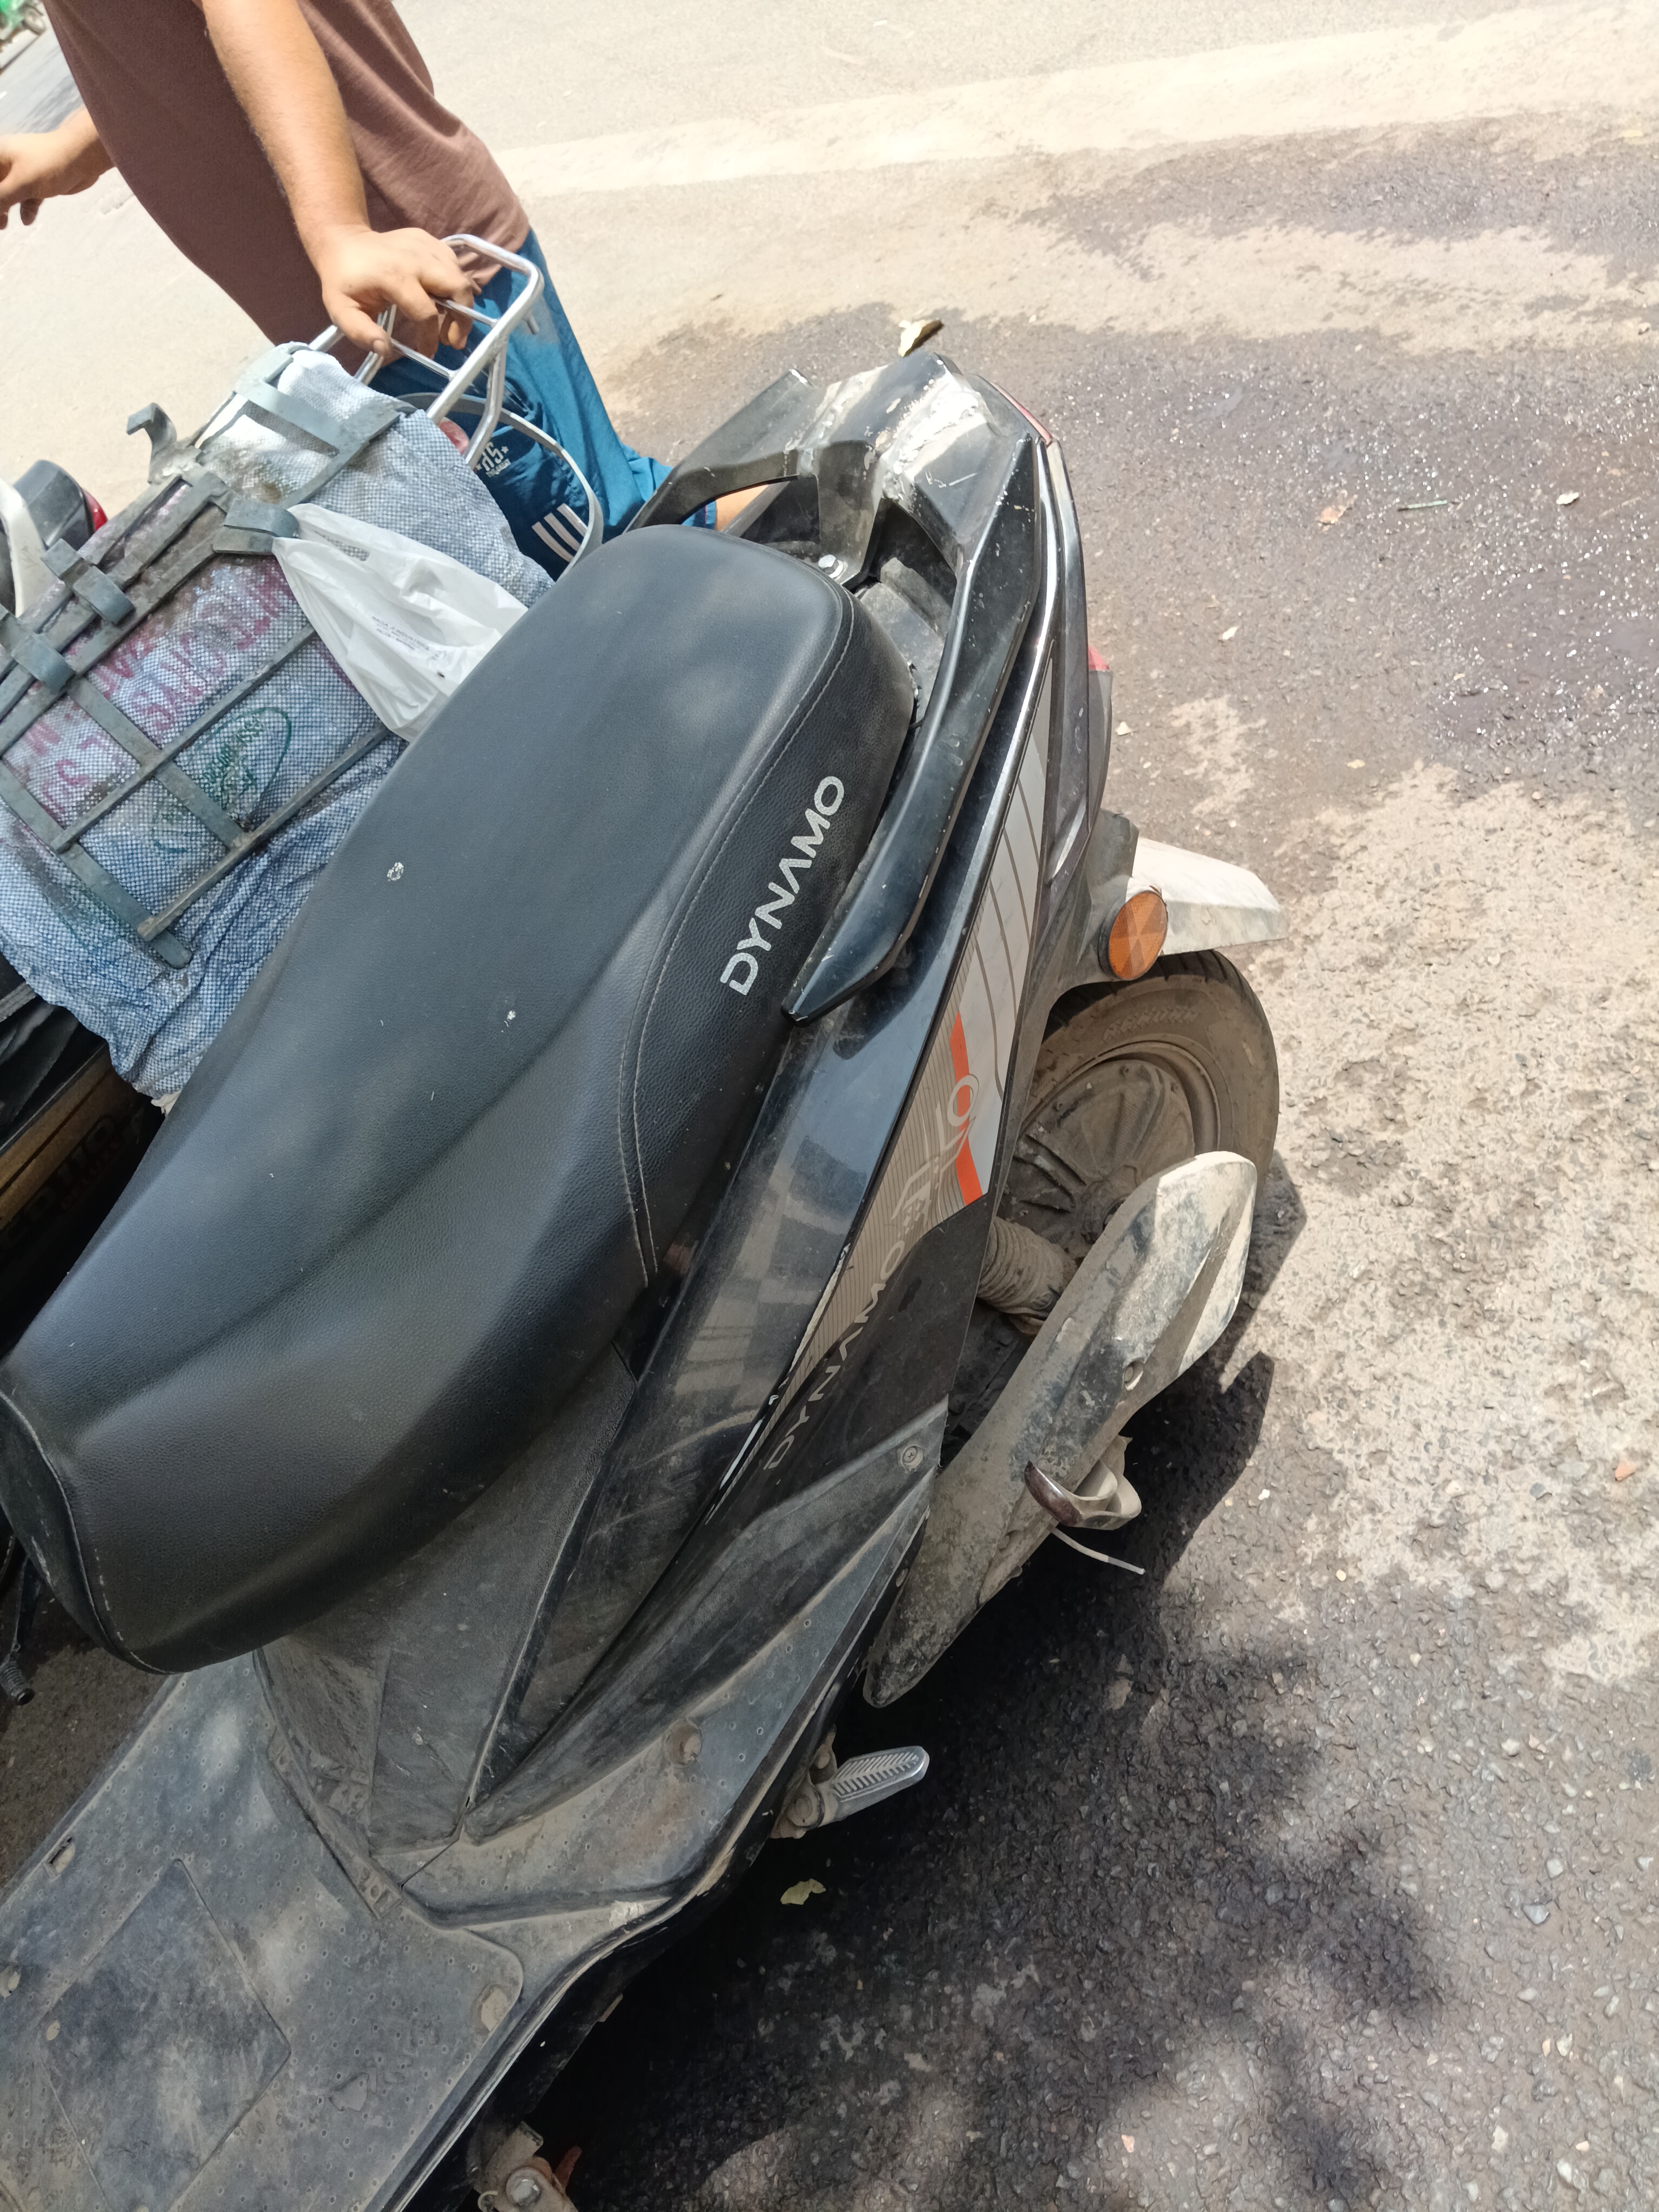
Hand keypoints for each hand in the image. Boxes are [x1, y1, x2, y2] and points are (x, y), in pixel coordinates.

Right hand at [0, 112, 109, 229]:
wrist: (82, 157)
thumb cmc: (48, 164)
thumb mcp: (20, 183)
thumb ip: (1, 198)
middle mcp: (9, 161)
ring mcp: (25, 172)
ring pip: (10, 193)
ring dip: (5, 208)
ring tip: (3, 225)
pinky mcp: (40, 183)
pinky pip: (28, 197)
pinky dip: (26, 209)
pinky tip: (27, 221)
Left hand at [308, 224, 474, 358]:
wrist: (342, 241)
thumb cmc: (342, 280)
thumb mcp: (341, 311)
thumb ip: (361, 333)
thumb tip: (385, 350)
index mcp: (393, 276)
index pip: (426, 312)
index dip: (430, 337)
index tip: (427, 351)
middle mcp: (415, 258)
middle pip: (457, 287)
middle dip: (463, 318)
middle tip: (453, 339)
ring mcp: (424, 245)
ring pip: (460, 275)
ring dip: (461, 303)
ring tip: (449, 322)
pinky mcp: (428, 240)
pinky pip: (453, 264)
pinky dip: (454, 283)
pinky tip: (442, 297)